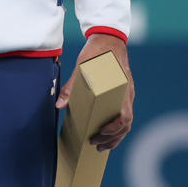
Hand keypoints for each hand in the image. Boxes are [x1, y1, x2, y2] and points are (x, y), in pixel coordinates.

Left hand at [57, 32, 133, 149]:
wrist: (109, 39)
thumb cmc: (97, 53)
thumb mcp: (82, 67)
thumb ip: (72, 87)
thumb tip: (60, 104)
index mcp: (121, 89)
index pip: (125, 115)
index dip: (114, 128)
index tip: (100, 132)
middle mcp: (127, 94)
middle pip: (126, 124)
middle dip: (111, 137)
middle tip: (94, 144)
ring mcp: (126, 95)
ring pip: (126, 122)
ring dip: (114, 136)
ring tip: (99, 146)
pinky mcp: (122, 95)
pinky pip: (122, 115)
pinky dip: (115, 128)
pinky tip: (103, 134)